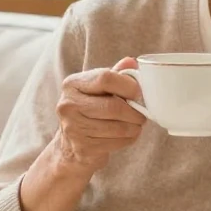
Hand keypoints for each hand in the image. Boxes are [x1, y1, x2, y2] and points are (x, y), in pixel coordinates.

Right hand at [54, 57, 147, 171]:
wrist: (70, 144)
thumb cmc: (91, 110)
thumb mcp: (99, 88)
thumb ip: (116, 75)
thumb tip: (133, 62)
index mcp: (72, 84)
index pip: (106, 78)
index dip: (129, 86)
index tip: (139, 93)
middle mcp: (68, 105)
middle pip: (114, 106)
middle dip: (136, 112)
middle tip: (142, 114)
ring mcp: (73, 128)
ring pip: (118, 127)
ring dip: (135, 127)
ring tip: (135, 124)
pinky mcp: (82, 148)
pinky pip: (117, 142)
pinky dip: (129, 139)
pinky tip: (127, 135)